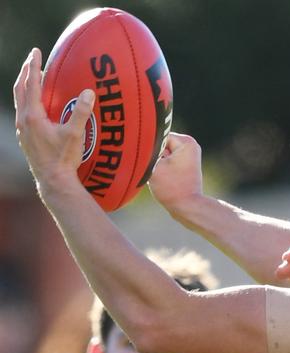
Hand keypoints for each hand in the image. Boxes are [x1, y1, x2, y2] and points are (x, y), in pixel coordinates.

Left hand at [14, 48, 93, 196]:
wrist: (53, 182)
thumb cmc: (64, 160)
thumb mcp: (75, 135)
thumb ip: (82, 113)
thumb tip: (89, 92)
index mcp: (33, 116)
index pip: (31, 83)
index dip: (34, 65)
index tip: (36, 51)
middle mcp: (23, 121)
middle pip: (20, 89)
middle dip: (26, 72)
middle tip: (32, 60)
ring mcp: (21, 131)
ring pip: (18, 101)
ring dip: (24, 87)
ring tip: (30, 79)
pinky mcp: (24, 140)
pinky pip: (21, 114)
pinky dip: (25, 103)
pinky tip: (33, 107)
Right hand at [148, 132, 203, 213]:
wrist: (187, 209)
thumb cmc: (172, 189)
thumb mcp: (153, 166)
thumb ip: (144, 151)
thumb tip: (135, 142)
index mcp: (186, 142)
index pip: (157, 136)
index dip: (149, 149)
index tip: (151, 163)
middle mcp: (190, 146)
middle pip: (160, 145)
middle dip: (154, 157)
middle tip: (158, 172)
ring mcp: (188, 156)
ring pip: (161, 155)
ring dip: (156, 164)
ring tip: (162, 177)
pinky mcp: (185, 167)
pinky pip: (167, 163)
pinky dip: (161, 170)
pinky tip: (164, 180)